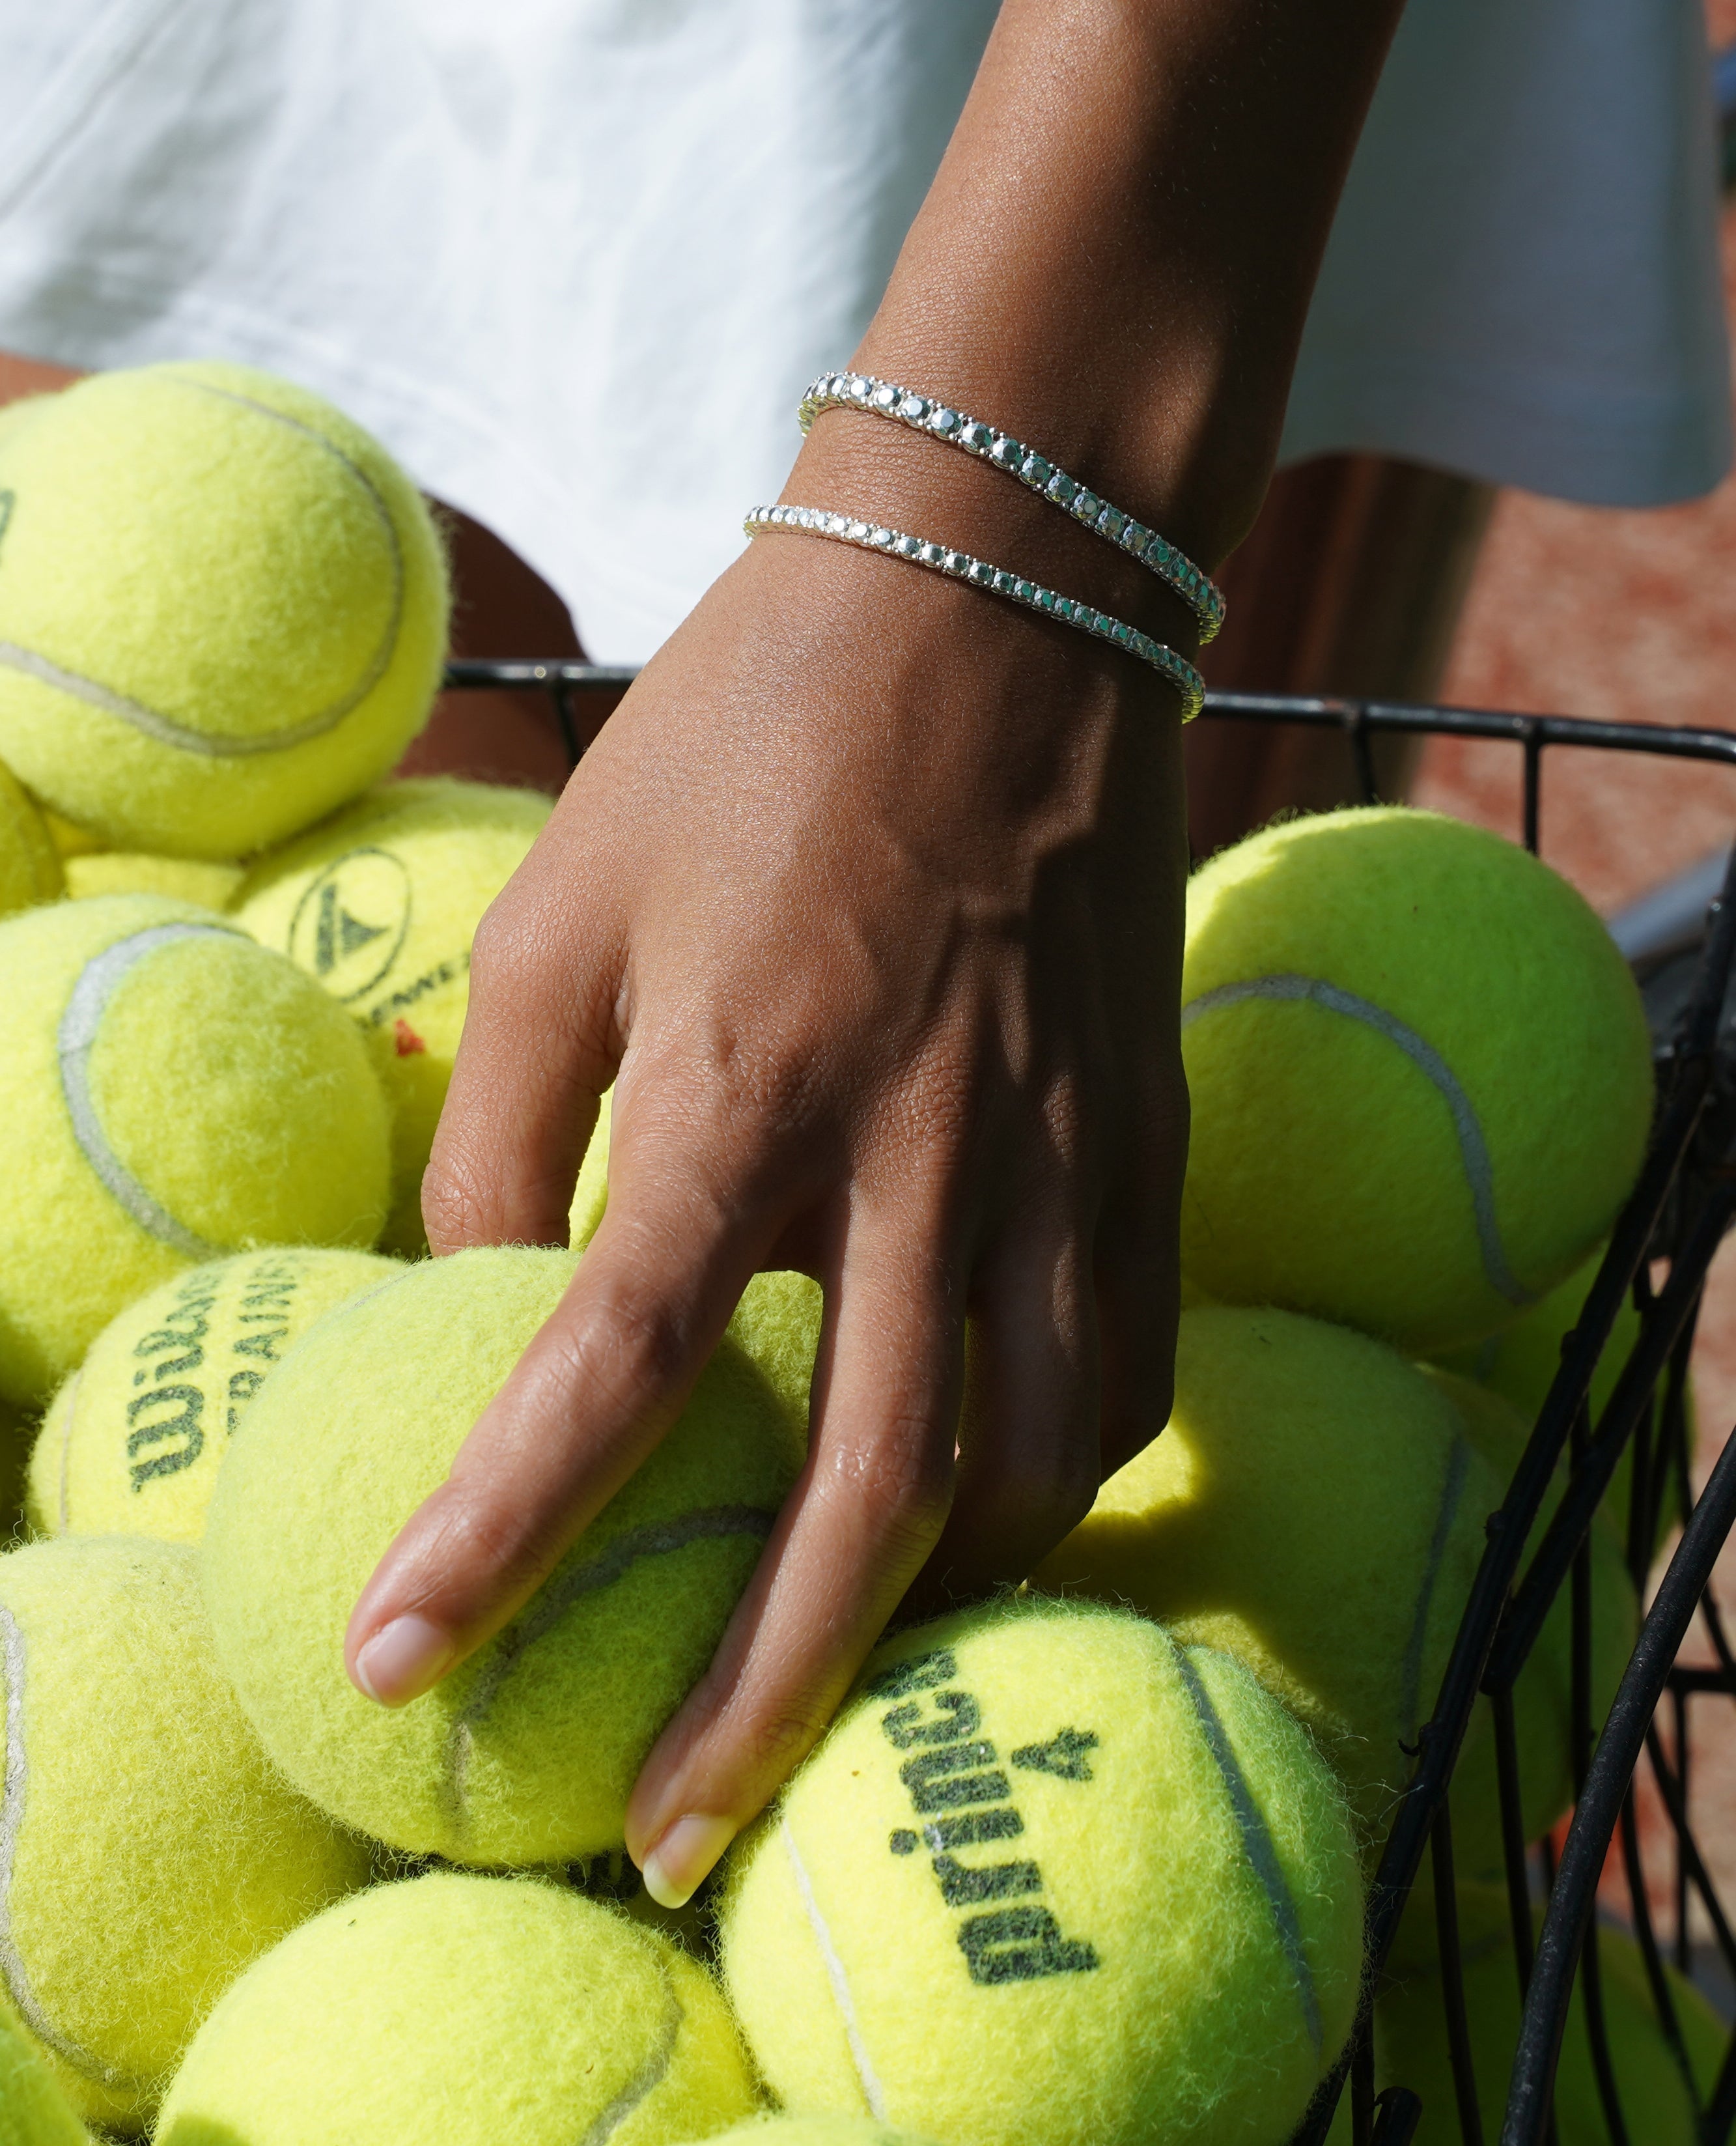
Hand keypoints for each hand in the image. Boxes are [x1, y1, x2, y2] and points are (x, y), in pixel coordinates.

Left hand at [343, 406, 1189, 1903]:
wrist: (997, 589)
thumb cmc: (751, 727)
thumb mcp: (568, 904)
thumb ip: (508, 1119)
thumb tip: (464, 1301)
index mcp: (750, 1075)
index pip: (614, 1369)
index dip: (499, 1537)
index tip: (403, 1662)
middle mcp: (928, 1148)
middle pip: (866, 1497)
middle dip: (760, 1699)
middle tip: (671, 1827)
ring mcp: (1066, 1150)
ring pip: (1033, 1465)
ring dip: (927, 1603)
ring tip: (830, 1668)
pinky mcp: (1151, 1129)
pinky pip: (1133, 1364)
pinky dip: (1062, 1472)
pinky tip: (991, 1491)